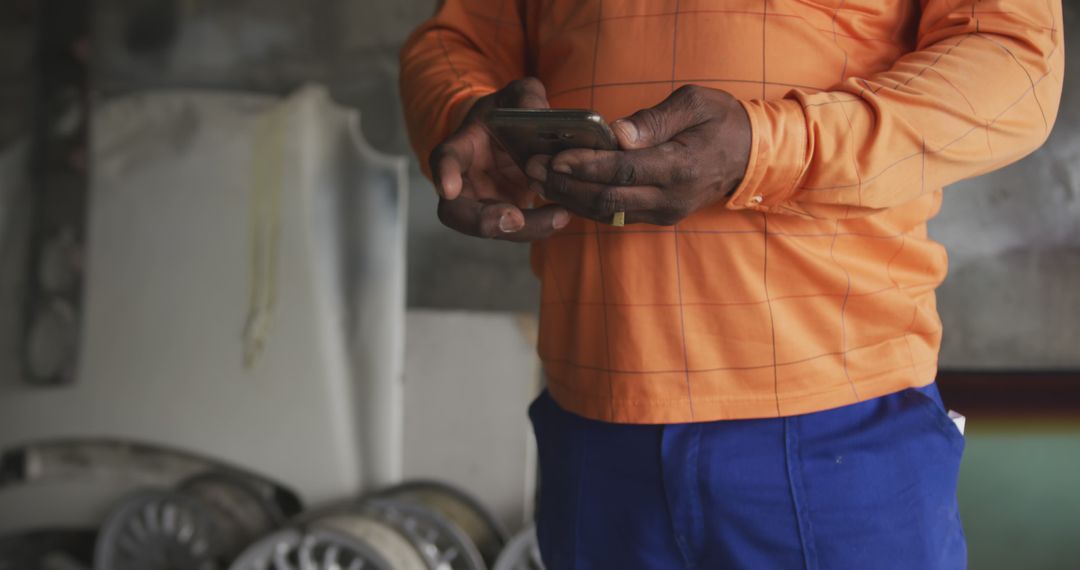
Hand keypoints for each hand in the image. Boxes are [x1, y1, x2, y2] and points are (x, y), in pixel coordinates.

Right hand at [430, 77, 570, 240]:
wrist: (511, 140)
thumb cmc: (506, 116)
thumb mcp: (515, 96)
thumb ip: (526, 95)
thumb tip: (536, 110)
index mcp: (461, 147)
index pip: (444, 160)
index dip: (444, 174)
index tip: (448, 189)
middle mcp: (464, 183)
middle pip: (457, 212)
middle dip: (483, 221)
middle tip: (514, 219)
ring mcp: (484, 204)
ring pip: (492, 228)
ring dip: (525, 228)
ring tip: (558, 216)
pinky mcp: (507, 218)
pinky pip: (519, 230)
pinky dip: (541, 226)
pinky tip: (563, 214)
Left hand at [524, 85, 751, 225]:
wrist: (750, 155)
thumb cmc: (720, 120)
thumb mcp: (694, 103)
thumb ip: (654, 119)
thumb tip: (617, 134)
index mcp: (680, 167)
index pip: (624, 171)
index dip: (586, 166)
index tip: (556, 156)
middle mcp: (671, 198)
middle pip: (608, 200)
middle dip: (567, 186)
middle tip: (534, 169)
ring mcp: (665, 212)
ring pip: (608, 213)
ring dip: (571, 198)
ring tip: (539, 179)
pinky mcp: (659, 217)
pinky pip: (617, 215)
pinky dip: (587, 204)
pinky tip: (564, 189)